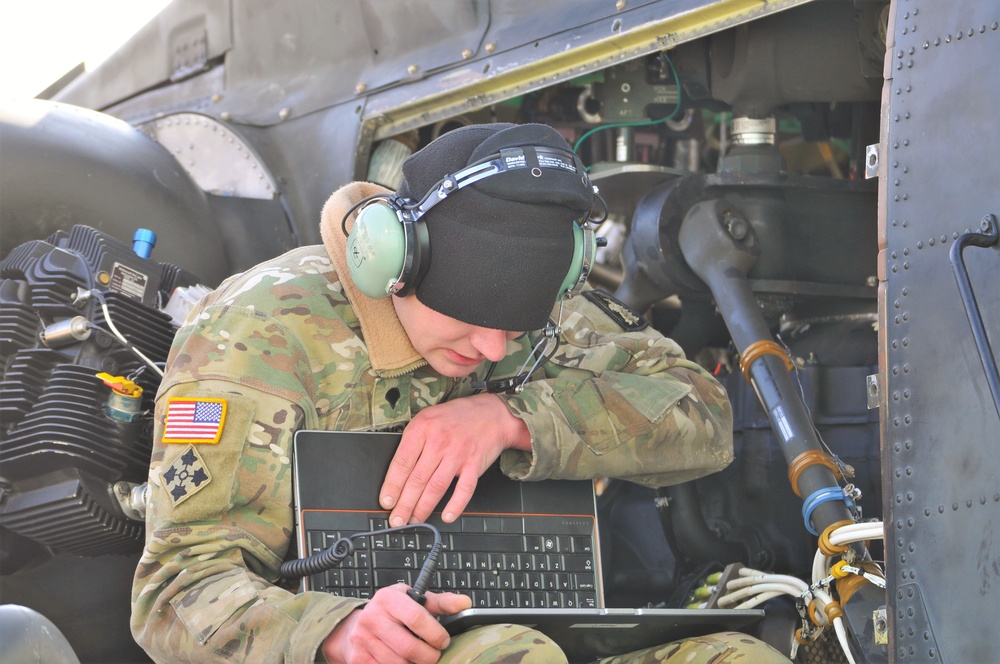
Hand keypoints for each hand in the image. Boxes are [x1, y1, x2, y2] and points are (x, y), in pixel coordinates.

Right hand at [322, 585, 471, 663]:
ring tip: (419, 657)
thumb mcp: (413, 599)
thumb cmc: (391, 611)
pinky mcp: (358, 658)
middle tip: (434, 654)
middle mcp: (372, 617)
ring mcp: (362, 639)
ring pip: (399, 663)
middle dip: (429, 656)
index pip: (417, 618)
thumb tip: (465, 603)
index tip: (443, 640)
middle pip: (409, 647)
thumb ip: (441, 602)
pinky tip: (405, 661)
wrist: (357, 625)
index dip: (435, 634)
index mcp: (388, 598)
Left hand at [379, 394, 530, 526]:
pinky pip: (464, 488)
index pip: (402, 463)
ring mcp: (458, 453)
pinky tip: (447, 516)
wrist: (491, 413)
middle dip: (404, 504)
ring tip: (414, 521)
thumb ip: (413, 441)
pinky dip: (456, 504)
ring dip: (423, 508)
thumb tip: (395, 472)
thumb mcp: (428, 418)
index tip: (386, 502)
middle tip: (396, 520)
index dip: (392, 486)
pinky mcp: (474, 464)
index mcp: (422, 428)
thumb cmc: (456, 417)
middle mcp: (439, 441)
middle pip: (417, 479)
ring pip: (436, 487)